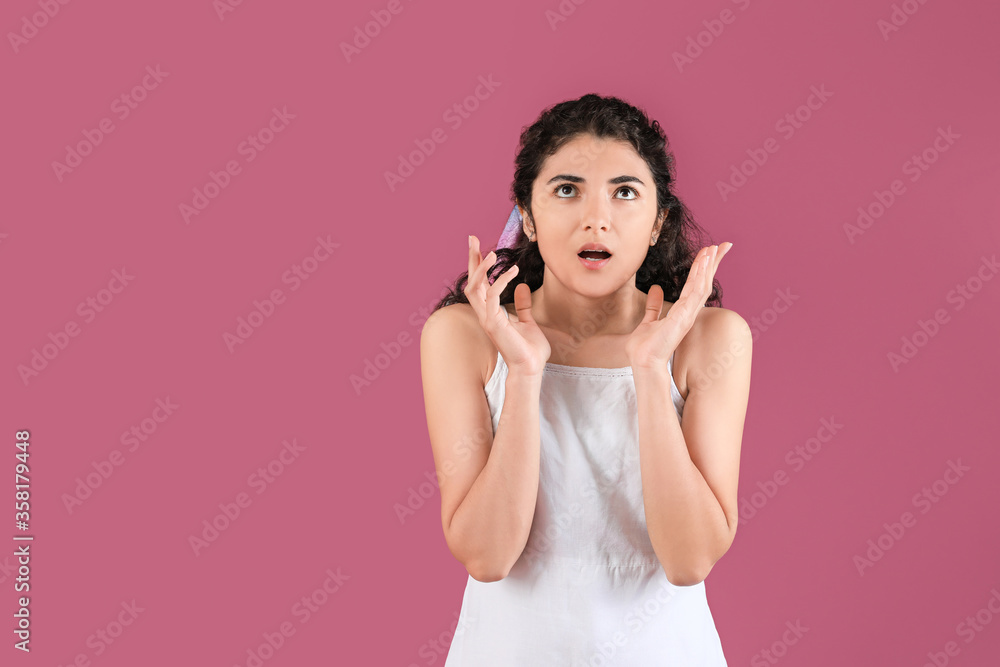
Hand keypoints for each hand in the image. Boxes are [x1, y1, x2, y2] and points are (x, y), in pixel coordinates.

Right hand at [465, 235, 550, 375]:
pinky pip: (492, 296)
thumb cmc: (530, 349)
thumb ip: (523, 305)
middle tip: (472, 238)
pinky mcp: (494, 323)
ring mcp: (487, 319)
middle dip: (471, 259)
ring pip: (475, 288)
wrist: (531, 368)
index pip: (479, 284)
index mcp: (490, 313)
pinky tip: (512, 271)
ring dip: (481, 268)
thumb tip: (522, 286)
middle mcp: (485, 314)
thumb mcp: (528, 321)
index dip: (478, 265)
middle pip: (471, 281)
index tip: (479, 246)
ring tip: (491, 252)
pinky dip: (500, 281)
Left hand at [624, 243, 732, 369]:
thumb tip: (656, 289)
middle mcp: (688, 312)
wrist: (643, 361)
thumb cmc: (645, 347)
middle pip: (704, 282)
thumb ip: (654, 306)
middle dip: (713, 263)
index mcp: (682, 312)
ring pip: (702, 284)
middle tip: (723, 245)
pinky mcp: (684, 316)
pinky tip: (704, 262)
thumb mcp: (649, 321)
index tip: (711, 252)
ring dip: (708, 265)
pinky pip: (695, 292)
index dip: (704, 268)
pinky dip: (700, 276)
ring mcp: (688, 314)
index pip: (696, 285)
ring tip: (714, 248)